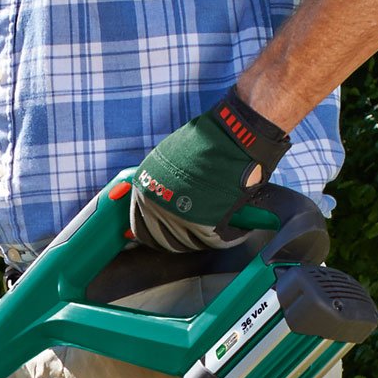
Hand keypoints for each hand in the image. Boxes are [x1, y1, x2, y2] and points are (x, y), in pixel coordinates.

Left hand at [130, 89, 290, 253]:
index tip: (168, 233)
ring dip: (204, 240)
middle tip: (198, 235)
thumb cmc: (210, 141)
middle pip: (163, 240)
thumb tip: (164, 200)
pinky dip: (229, 237)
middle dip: (181, 240)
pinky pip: (215, 241)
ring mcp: (178, 217)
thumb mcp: (170, 158)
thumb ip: (162, 182)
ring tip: (220, 230)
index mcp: (144, 188)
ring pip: (188, 244)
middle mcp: (156, 204)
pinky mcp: (204, 224)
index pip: (140, 226)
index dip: (156, 233)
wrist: (237, 134)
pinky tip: (237, 230)